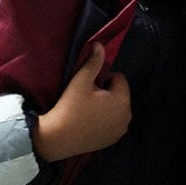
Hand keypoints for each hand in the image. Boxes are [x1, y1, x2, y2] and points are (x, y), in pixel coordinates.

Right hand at [33, 43, 131, 161]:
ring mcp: (121, 130)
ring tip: (87, 110)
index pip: (118, 78)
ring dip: (107, 106)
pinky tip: (89, 122)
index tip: (88, 87)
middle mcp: (127, 116)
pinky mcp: (113, 140)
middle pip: (119, 94)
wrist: (58, 138)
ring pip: (116, 108)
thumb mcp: (81, 80)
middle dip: (106, 92)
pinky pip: (113, 122)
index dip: (103, 79)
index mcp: (122, 100)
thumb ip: (94, 61)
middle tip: (86, 98)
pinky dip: (105, 120)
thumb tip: (99, 44)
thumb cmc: (70, 107)